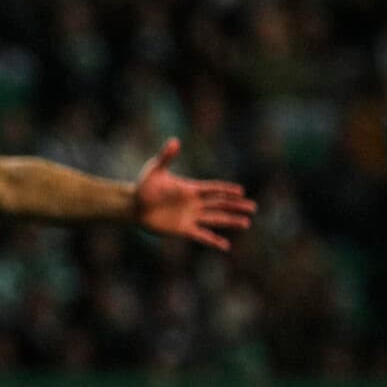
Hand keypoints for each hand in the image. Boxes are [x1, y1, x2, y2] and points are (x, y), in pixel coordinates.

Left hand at [133, 140, 257, 251]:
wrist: (134, 206)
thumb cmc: (144, 186)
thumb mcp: (155, 170)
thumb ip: (166, 157)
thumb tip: (175, 141)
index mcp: (191, 188)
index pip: (213, 189)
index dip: (226, 190)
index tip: (241, 191)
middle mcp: (194, 203)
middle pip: (219, 204)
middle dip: (236, 206)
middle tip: (253, 207)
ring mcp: (190, 216)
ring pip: (215, 219)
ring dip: (230, 221)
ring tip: (246, 223)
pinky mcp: (183, 229)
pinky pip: (202, 236)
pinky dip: (213, 241)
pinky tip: (226, 245)